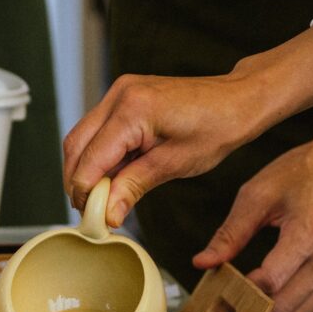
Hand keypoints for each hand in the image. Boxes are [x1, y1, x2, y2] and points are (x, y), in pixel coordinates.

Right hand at [62, 73, 261, 226]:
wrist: (236, 101)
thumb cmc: (216, 128)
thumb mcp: (173, 165)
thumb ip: (133, 187)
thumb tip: (107, 214)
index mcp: (132, 110)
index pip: (91, 159)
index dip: (85, 192)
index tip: (92, 219)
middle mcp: (119, 95)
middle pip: (76, 145)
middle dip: (77, 181)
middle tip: (91, 211)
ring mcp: (119, 92)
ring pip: (81, 137)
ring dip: (85, 169)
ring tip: (102, 196)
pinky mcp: (123, 97)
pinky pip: (97, 129)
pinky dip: (98, 155)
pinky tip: (112, 176)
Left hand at [192, 139, 312, 311]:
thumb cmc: (302, 174)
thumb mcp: (257, 195)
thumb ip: (229, 234)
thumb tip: (201, 263)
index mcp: (309, 234)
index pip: (269, 282)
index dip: (238, 293)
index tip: (216, 294)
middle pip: (282, 309)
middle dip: (249, 311)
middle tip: (225, 302)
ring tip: (243, 300)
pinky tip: (267, 297)